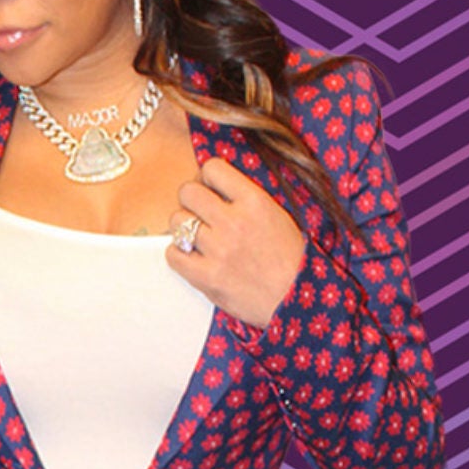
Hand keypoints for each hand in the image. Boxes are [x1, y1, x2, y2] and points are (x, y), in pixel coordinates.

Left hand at [167, 156, 305, 328]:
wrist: (296, 301)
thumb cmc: (291, 260)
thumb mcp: (276, 216)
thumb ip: (246, 198)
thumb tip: (214, 184)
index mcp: (255, 201)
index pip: (212, 168)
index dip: (207, 177)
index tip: (210, 188)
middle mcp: (234, 222)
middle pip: (187, 191)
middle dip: (192, 200)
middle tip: (200, 213)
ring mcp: (218, 250)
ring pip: (177, 221)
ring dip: (184, 228)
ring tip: (199, 238)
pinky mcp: (206, 276)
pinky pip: (172, 254)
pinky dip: (178, 255)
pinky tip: (193, 258)